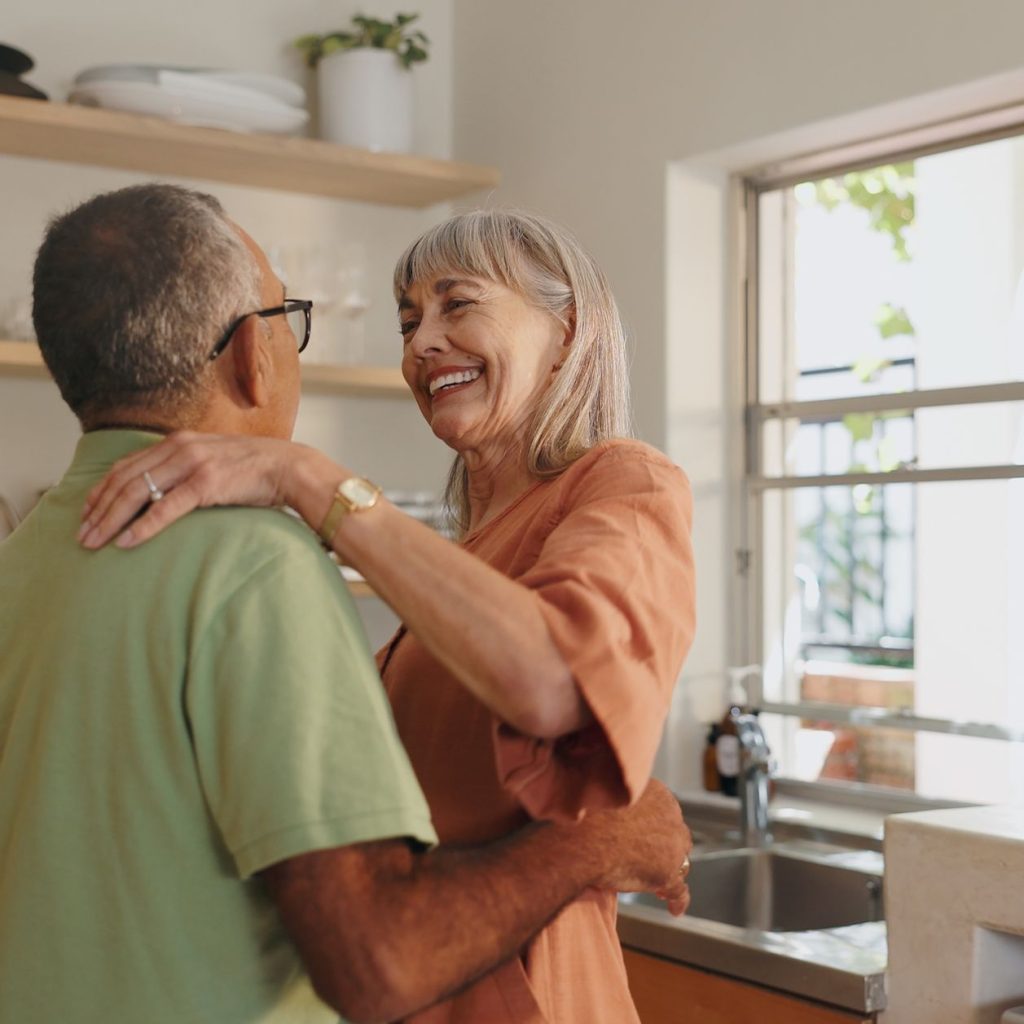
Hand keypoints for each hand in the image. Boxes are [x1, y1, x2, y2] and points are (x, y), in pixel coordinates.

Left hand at [78, 431, 295, 548]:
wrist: (289, 467)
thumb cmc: (254, 470)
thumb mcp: (212, 459)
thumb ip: (185, 468)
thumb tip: (162, 491)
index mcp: (177, 441)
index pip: (126, 466)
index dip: (101, 492)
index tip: (87, 514)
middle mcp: (179, 447)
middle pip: (124, 480)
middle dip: (98, 510)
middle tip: (81, 535)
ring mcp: (192, 464)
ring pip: (137, 492)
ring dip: (111, 520)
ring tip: (95, 542)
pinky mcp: (207, 482)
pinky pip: (166, 508)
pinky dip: (143, 526)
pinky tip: (126, 541)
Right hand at [584, 780, 691, 915]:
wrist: (582, 838)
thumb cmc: (585, 816)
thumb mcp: (608, 796)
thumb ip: (621, 803)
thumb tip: (611, 813)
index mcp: (656, 793)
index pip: (666, 812)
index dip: (657, 828)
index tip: (647, 837)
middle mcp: (670, 815)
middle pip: (676, 835)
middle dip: (667, 848)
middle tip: (652, 860)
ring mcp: (672, 846)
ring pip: (680, 862)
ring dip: (671, 872)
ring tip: (659, 886)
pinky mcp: (667, 873)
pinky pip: (678, 890)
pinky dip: (677, 900)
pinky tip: (674, 909)